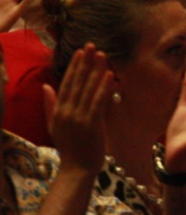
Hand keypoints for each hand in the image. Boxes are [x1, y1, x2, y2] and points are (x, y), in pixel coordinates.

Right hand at [43, 45, 113, 173]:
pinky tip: (110, 76)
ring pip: (88, 89)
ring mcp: (78, 117)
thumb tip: (45, 86)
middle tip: (91, 45)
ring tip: (102, 55)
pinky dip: (104, 88)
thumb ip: (50, 105)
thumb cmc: (70, 147)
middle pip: (77, 82)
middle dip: (84, 63)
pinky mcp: (91, 123)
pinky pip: (98, 102)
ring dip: (96, 71)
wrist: (77, 168)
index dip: (74, 67)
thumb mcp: (55, 125)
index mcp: (59, 111)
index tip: (80, 52)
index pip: (66, 84)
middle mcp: (67, 111)